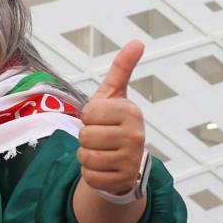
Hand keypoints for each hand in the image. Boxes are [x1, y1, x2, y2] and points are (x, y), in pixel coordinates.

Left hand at [77, 40, 146, 197]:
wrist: (125, 161)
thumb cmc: (114, 123)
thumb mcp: (114, 94)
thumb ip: (122, 68)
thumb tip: (137, 42)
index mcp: (131, 111)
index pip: (88, 113)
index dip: (88, 117)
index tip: (101, 119)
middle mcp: (135, 136)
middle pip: (85, 135)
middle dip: (86, 137)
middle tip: (100, 137)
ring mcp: (131, 160)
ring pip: (86, 156)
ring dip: (86, 155)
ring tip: (101, 151)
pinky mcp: (123, 181)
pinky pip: (90, 176)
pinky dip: (91, 173)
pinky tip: (104, 167)